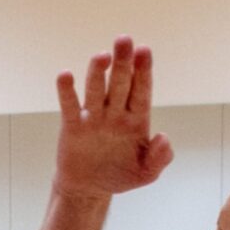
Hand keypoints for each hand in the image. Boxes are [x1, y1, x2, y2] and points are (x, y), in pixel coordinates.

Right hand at [52, 37, 172, 199]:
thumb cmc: (120, 175)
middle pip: (120, 83)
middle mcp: (115, 112)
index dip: (143, 71)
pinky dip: (67, 91)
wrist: (89, 189)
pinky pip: (70, 106)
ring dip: (98, 72)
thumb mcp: (146, 173)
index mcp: (136, 118)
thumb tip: (164, 138)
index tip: (144, 51)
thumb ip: (160, 158)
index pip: (141, 90)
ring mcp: (94, 117)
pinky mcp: (73, 126)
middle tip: (124, 40)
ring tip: (102, 56)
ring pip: (97, 90)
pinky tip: (65, 75)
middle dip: (123, 62)